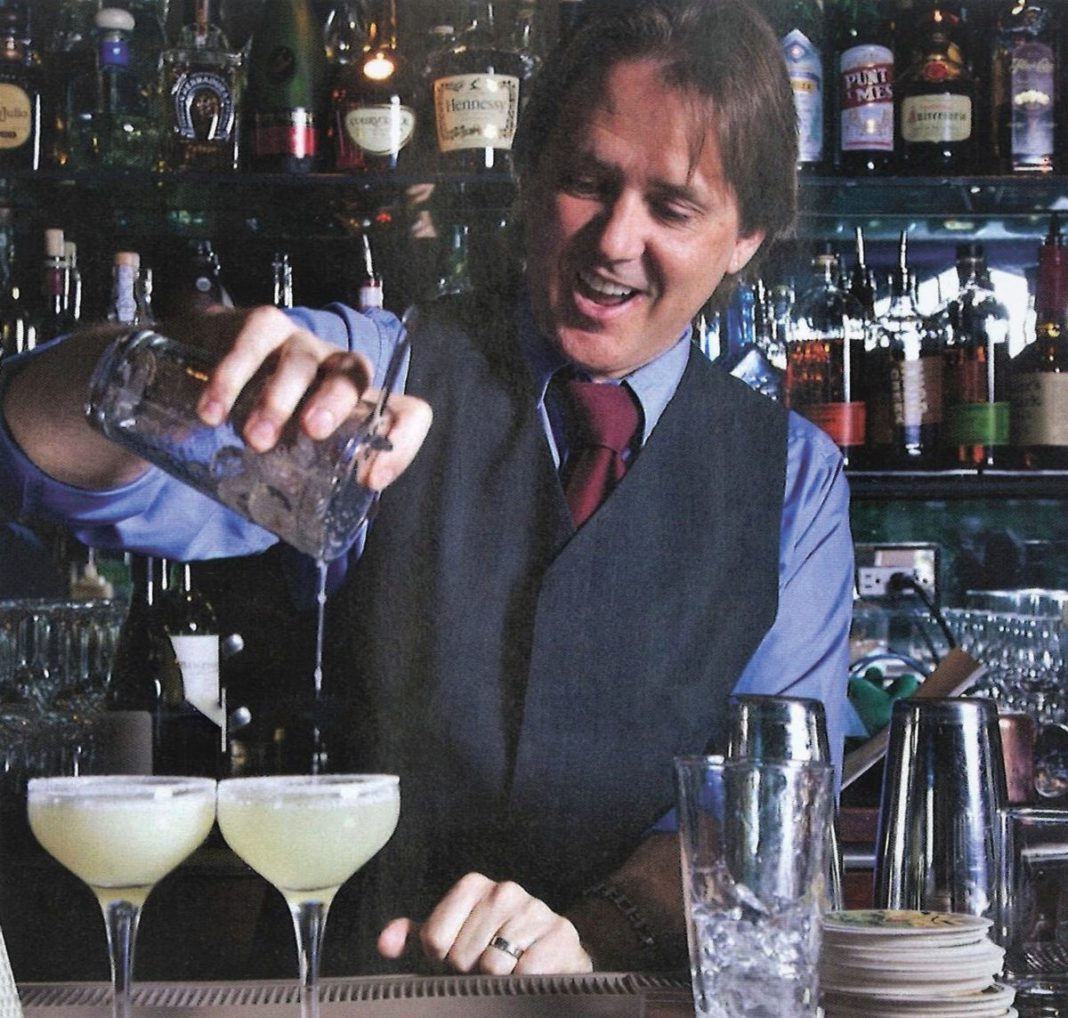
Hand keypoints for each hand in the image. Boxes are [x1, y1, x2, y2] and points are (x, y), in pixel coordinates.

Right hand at [191, 305, 430, 489]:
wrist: (212, 357)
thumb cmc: (266, 415)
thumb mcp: (290, 450)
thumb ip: (300, 477)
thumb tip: (302, 529)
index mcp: (358, 405)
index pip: (408, 412)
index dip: (403, 443)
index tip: (370, 479)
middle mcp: (337, 369)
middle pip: (355, 373)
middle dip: (335, 403)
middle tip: (311, 433)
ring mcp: (302, 343)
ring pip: (303, 361)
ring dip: (280, 399)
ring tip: (255, 437)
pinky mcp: (263, 327)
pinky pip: (253, 345)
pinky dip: (231, 378)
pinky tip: (212, 412)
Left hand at [377, 872, 592, 974]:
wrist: (551, 952)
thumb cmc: (492, 948)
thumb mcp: (450, 941)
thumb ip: (415, 939)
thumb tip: (385, 943)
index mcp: (473, 886)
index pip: (434, 937)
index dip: (441, 962)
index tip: (456, 963)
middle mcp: (504, 891)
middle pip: (462, 955)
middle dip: (468, 974)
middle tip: (482, 972)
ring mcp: (534, 910)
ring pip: (493, 966)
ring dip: (496, 982)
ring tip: (505, 974)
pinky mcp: (560, 934)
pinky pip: (525, 973)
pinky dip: (520, 984)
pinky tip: (526, 976)